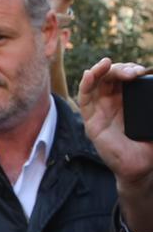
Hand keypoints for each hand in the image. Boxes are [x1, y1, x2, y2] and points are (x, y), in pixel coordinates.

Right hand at [78, 58, 152, 231]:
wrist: (141, 169)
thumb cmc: (150, 146)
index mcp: (128, 101)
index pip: (124, 78)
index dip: (130, 69)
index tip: (143, 71)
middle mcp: (112, 103)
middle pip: (109, 77)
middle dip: (119, 69)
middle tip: (133, 72)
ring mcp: (100, 111)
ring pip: (95, 84)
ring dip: (100, 71)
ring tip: (107, 63)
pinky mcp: (91, 122)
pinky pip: (84, 100)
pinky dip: (85, 84)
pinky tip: (90, 73)